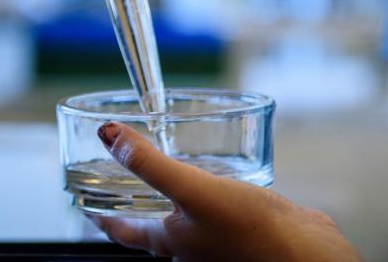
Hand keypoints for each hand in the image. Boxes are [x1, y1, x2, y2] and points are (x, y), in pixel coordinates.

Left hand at [90, 121, 362, 261]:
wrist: (301, 252)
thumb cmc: (249, 232)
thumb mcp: (194, 191)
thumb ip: (152, 164)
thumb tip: (109, 137)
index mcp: (170, 240)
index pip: (124, 230)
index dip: (103, 217)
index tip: (86, 207)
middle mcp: (191, 242)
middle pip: (154, 225)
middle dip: (139, 202)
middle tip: (127, 179)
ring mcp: (218, 235)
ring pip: (188, 214)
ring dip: (176, 193)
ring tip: (174, 166)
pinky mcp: (245, 223)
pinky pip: (219, 204)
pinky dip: (212, 187)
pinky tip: (223, 168)